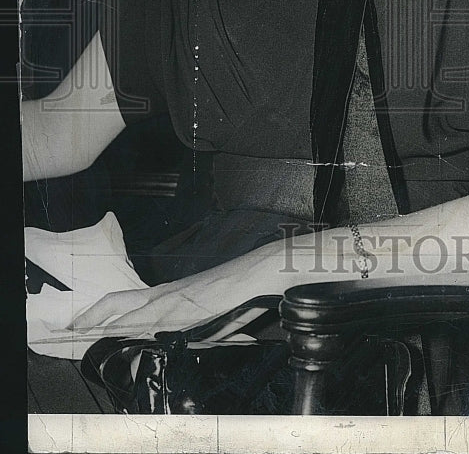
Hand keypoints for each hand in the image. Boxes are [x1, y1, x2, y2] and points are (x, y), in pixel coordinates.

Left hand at [70, 239, 287, 334]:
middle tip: (67, 329)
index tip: (80, 323)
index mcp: (167, 296)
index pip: (125, 304)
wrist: (254, 275)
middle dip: (90, 317)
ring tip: (78, 331)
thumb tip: (167, 340)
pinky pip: (146, 317)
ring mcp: (171, 300)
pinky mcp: (181, 307)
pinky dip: (127, 325)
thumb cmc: (234, 293)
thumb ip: (183, 325)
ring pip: (125, 311)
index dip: (100, 313)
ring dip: (100, 323)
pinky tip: (116, 332)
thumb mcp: (202, 312)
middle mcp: (164, 295)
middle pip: (116, 303)